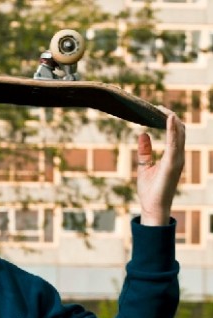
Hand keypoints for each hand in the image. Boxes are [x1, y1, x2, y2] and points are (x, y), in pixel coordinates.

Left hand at [136, 107, 185, 225]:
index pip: (174, 133)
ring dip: (172, 120)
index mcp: (172, 156)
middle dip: (170, 117)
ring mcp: (177, 160)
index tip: (157, 109)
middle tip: (157, 106)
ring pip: (179, 134)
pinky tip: (169, 119)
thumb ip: (145, 150)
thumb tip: (143, 133)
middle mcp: (178, 156)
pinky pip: (174, 143)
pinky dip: (172, 130)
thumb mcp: (144, 165)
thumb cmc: (150, 190)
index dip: (168, 120)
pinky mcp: (173, 164)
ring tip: (162, 108)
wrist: (153, 207)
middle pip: (179, 131)